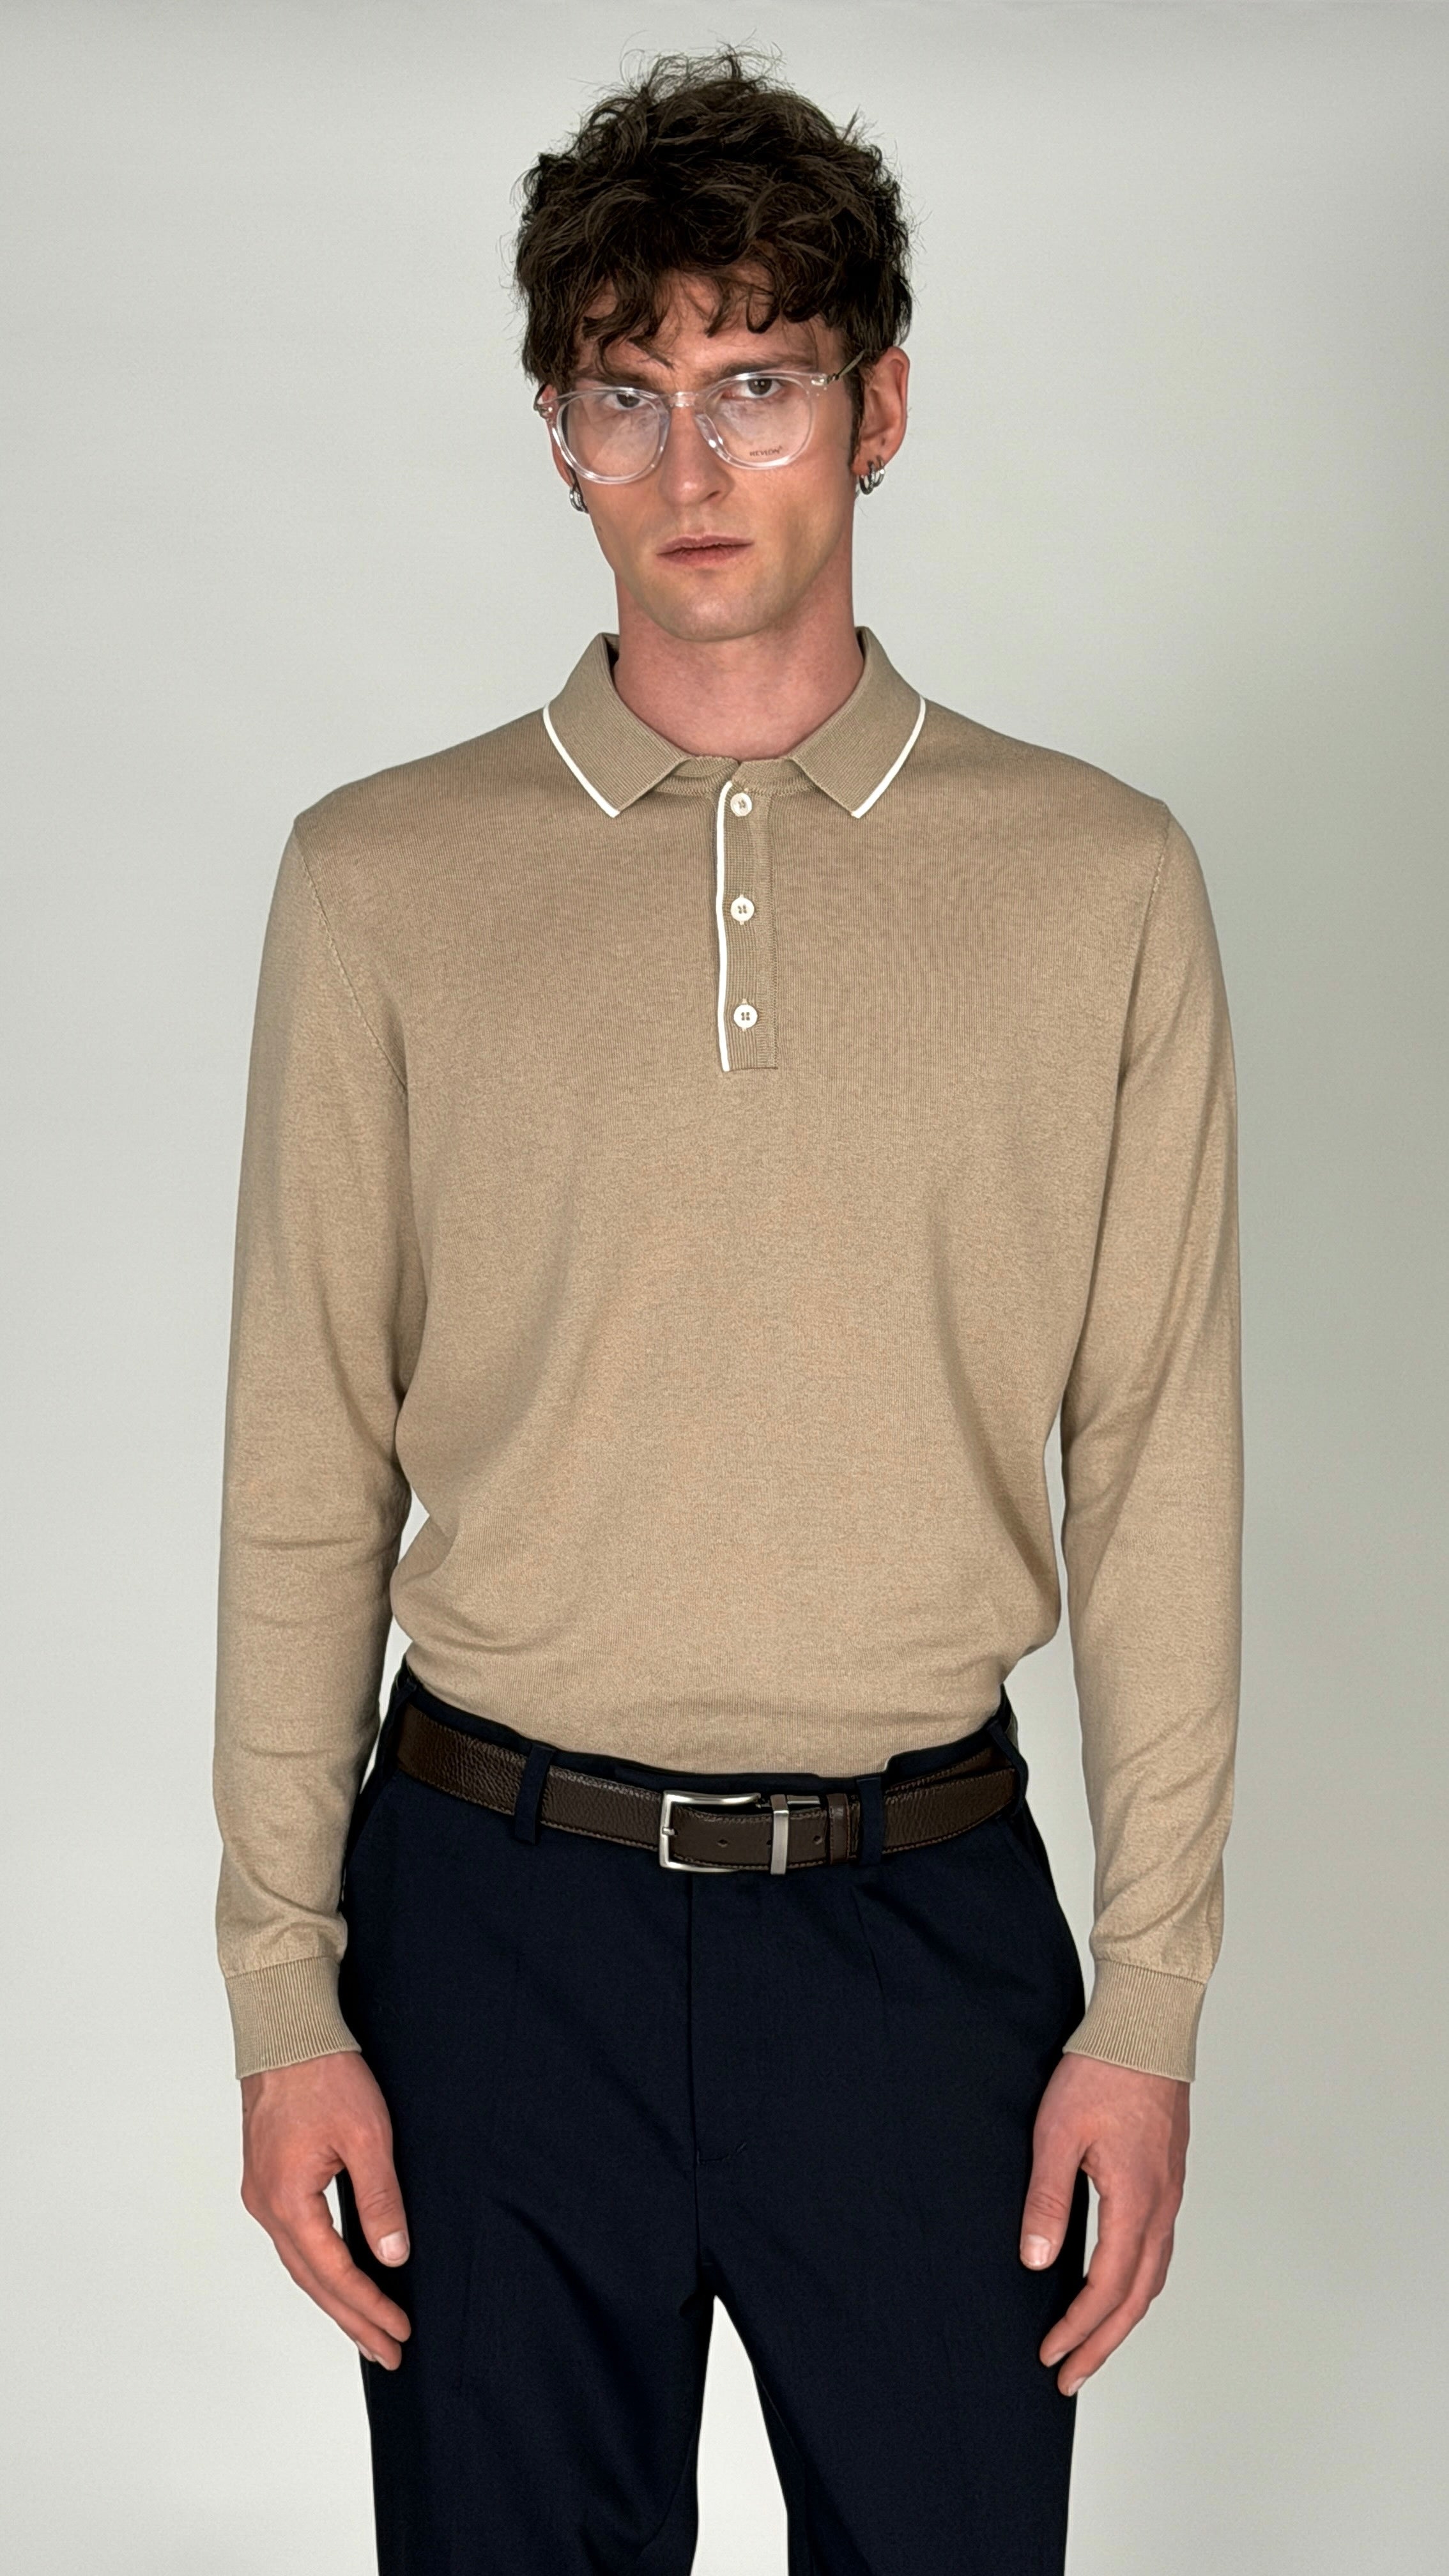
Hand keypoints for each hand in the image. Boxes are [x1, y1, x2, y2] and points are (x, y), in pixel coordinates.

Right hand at [240, 2051, 412, 2368]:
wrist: (286, 2031)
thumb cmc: (325, 2074)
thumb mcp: (367, 2136)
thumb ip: (380, 2199)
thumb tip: (394, 2255)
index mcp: (287, 2200)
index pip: (334, 2273)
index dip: (370, 2306)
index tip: (401, 2332)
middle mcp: (266, 2205)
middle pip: (312, 2280)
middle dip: (352, 2320)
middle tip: (389, 2353)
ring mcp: (262, 2193)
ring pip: (301, 2264)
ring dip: (336, 2298)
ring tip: (369, 2330)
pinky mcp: (268, 2179)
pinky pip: (296, 2240)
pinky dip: (320, 2268)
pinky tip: (339, 2279)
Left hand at [1019, 2051, 1188, 2394]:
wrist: (1146, 2026)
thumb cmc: (1100, 2071)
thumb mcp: (1057, 2132)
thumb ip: (1046, 2198)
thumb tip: (1036, 2262)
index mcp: (1136, 2201)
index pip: (1108, 2287)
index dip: (1079, 2329)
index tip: (1050, 2357)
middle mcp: (1161, 2206)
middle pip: (1137, 2297)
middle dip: (1102, 2342)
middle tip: (1069, 2377)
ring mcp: (1170, 2193)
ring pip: (1152, 2276)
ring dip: (1122, 2316)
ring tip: (1091, 2343)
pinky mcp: (1168, 2177)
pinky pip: (1157, 2249)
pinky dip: (1136, 2282)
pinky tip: (1117, 2283)